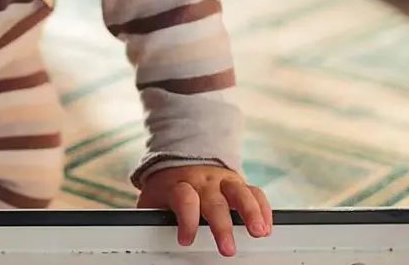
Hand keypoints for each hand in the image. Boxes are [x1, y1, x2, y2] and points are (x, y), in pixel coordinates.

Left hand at [137, 165, 271, 256]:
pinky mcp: (238, 183)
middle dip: (222, 225)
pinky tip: (267, 226)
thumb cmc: (168, 188)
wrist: (180, 161)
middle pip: (214, 201)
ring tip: (258, 232)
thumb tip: (141, 237)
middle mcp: (202, 182)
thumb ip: (152, 216)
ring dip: (250, 212)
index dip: (186, 219)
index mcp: (179, 185)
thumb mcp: (154, 200)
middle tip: (227, 248)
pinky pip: (255, 192)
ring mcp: (222, 181)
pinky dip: (263, 208)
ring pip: (239, 192)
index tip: (186, 239)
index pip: (183, 199)